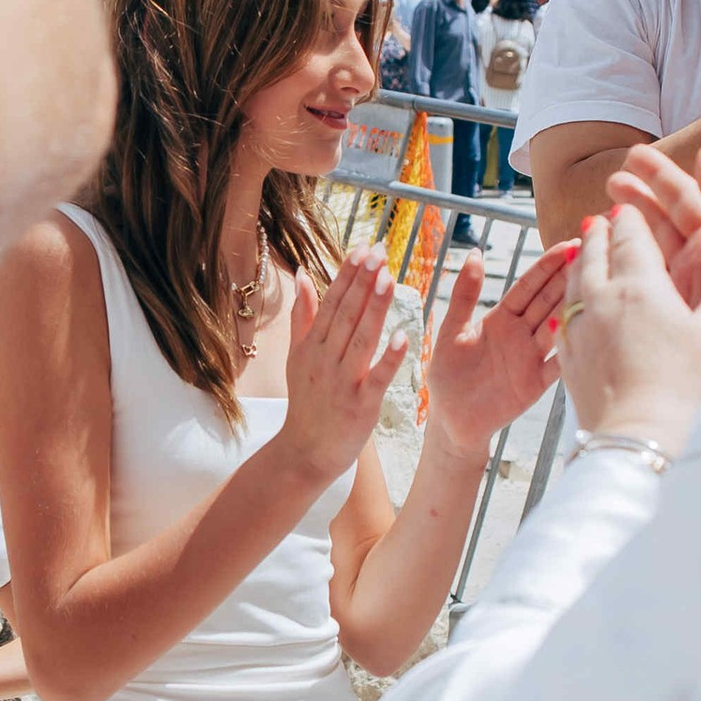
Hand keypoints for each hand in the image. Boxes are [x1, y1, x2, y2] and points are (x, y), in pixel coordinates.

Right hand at [273, 254, 406, 493]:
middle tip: (380, 251)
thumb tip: (303, 274)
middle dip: (363, 281)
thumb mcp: (296, 358)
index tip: (364, 247)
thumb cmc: (306, 403)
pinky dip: (389, 358)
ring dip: (375, 309)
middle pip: (346, 314)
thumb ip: (302, 316)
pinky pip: (376, 378)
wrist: (304, 453)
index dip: (348, 274)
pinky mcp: (360, 406)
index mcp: (311, 346)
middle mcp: (324, 360)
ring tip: (389, 279)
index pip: (332, 302)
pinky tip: (404, 336)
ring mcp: (342, 383)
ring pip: (360, 339)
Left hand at [416, 239, 575, 454]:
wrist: (452, 420)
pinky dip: (570, 351)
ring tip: (595, 286)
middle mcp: (521, 333)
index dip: (547, 266)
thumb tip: (475, 254)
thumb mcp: (451, 331)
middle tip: (592, 256)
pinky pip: (557, 364)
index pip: (528, 286)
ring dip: (574, 307)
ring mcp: (532, 357)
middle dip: (568, 278)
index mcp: (501, 317)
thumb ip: (464, 295)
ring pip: (556, 327)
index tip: (568, 245)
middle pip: (548, 301)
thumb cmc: (448, 375)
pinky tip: (585, 335)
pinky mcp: (536, 383)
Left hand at [556, 186, 700, 456]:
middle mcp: (600, 301)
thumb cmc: (690, 393)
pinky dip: (569, 301)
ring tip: (586, 252)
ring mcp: (578, 334)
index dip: (632, 216)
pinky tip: (573, 310)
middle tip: (602, 218)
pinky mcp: (569, 365)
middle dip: (601, 232)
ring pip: (572, 282)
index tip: (631, 204)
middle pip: (594, 252)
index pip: (630, 235)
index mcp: (639, 286)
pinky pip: (562, 319)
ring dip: (581, 261)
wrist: (640, 448)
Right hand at [608, 144, 700, 333]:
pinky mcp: (665, 323)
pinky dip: (618, 266)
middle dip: (642, 196)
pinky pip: (638, 285)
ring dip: (627, 227)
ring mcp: (682, 296)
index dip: (666, 177)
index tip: (638, 157)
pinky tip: (597, 256)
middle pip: (668, 223)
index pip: (694, 202)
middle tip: (613, 176)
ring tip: (601, 209)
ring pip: (650, 250)